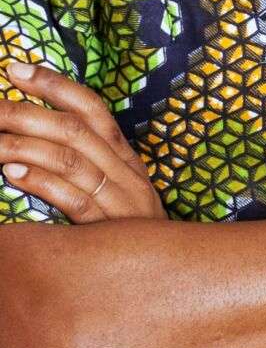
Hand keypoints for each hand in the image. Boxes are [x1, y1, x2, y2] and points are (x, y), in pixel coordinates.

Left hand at [0, 61, 165, 222]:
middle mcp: (125, 173)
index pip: (92, 108)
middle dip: (24, 113)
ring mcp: (120, 200)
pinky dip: (41, 182)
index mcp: (126, 158)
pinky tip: (13, 172)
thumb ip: (88, 165)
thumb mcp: (118, 193)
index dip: (54, 85)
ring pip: (69, 160)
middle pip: (73, 130)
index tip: (15, 69)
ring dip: (23, 145)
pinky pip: (73, 199)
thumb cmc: (128, 236)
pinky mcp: (109, 230)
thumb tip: (34, 139)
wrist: (167, 279)